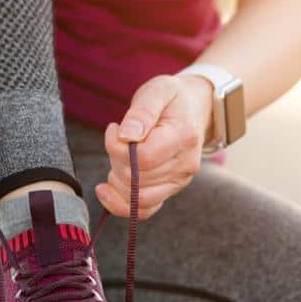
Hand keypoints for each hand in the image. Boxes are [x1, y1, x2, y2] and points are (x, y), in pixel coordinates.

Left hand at [96, 74, 212, 219]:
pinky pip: (145, 210)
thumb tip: (126, 136)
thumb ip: (142, 112)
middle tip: (117, 138)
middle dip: (116, 159)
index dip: (118, 148)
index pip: (144, 158)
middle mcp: (185, 165)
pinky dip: (121, 205)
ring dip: (117, 179)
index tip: (113, 129)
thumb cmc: (172, 98)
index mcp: (183, 137)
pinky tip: (106, 192)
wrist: (194, 109)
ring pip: (138, 197)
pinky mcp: (171, 189)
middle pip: (137, 178)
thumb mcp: (157, 91)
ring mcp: (179, 181)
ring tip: (118, 156)